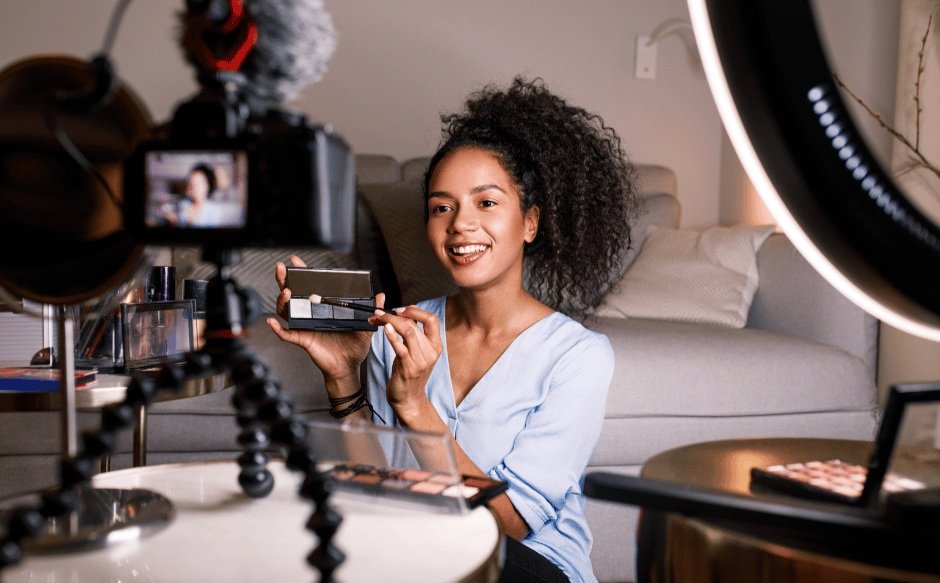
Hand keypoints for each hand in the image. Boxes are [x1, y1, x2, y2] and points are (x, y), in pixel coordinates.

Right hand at [266, 255, 376, 381]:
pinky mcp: (304, 340)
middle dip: (285, 280)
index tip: (296, 262)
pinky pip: (287, 335)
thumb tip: (380, 296)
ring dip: (283, 301)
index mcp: (324, 308)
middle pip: (293, 295)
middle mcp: (311, 315)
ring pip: (287, 311)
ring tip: (286, 292)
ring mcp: (305, 327)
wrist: (349, 367)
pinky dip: (278, 329)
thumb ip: (372, 310)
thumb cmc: (354, 348)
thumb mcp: (365, 326)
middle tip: (282, 268)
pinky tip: (272, 322)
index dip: (302, 274)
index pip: (311, 287)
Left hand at [370, 305, 442, 417]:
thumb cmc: (409, 375)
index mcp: (435, 346)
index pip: (432, 320)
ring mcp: (421, 360)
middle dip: (394, 315)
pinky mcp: (409, 368)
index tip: (400, 309)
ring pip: (408, 331)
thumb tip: (402, 316)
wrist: (409, 400)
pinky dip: (392, 336)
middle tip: (379, 313)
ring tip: (378, 318)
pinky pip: (401, 347)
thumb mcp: (416, 353)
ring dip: (390, 322)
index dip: (415, 311)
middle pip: (415, 324)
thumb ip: (413, 336)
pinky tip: (385, 329)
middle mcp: (431, 352)